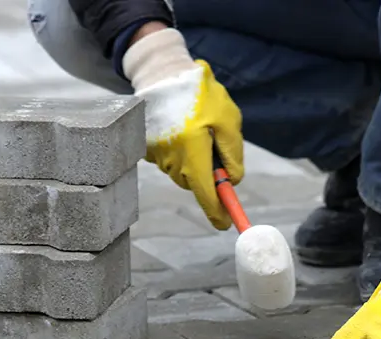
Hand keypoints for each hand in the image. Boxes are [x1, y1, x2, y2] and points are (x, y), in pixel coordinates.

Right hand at [123, 27, 244, 229]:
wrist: (162, 73)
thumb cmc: (200, 94)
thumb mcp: (227, 119)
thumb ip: (232, 153)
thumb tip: (233, 181)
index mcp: (193, 151)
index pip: (206, 192)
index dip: (217, 211)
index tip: (225, 224)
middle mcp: (172, 158)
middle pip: (195, 184)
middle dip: (207, 175)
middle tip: (214, 147)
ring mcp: (156, 155)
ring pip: (183, 173)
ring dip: (194, 161)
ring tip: (196, 130)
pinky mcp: (147, 149)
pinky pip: (170, 161)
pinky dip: (180, 152)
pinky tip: (181, 130)